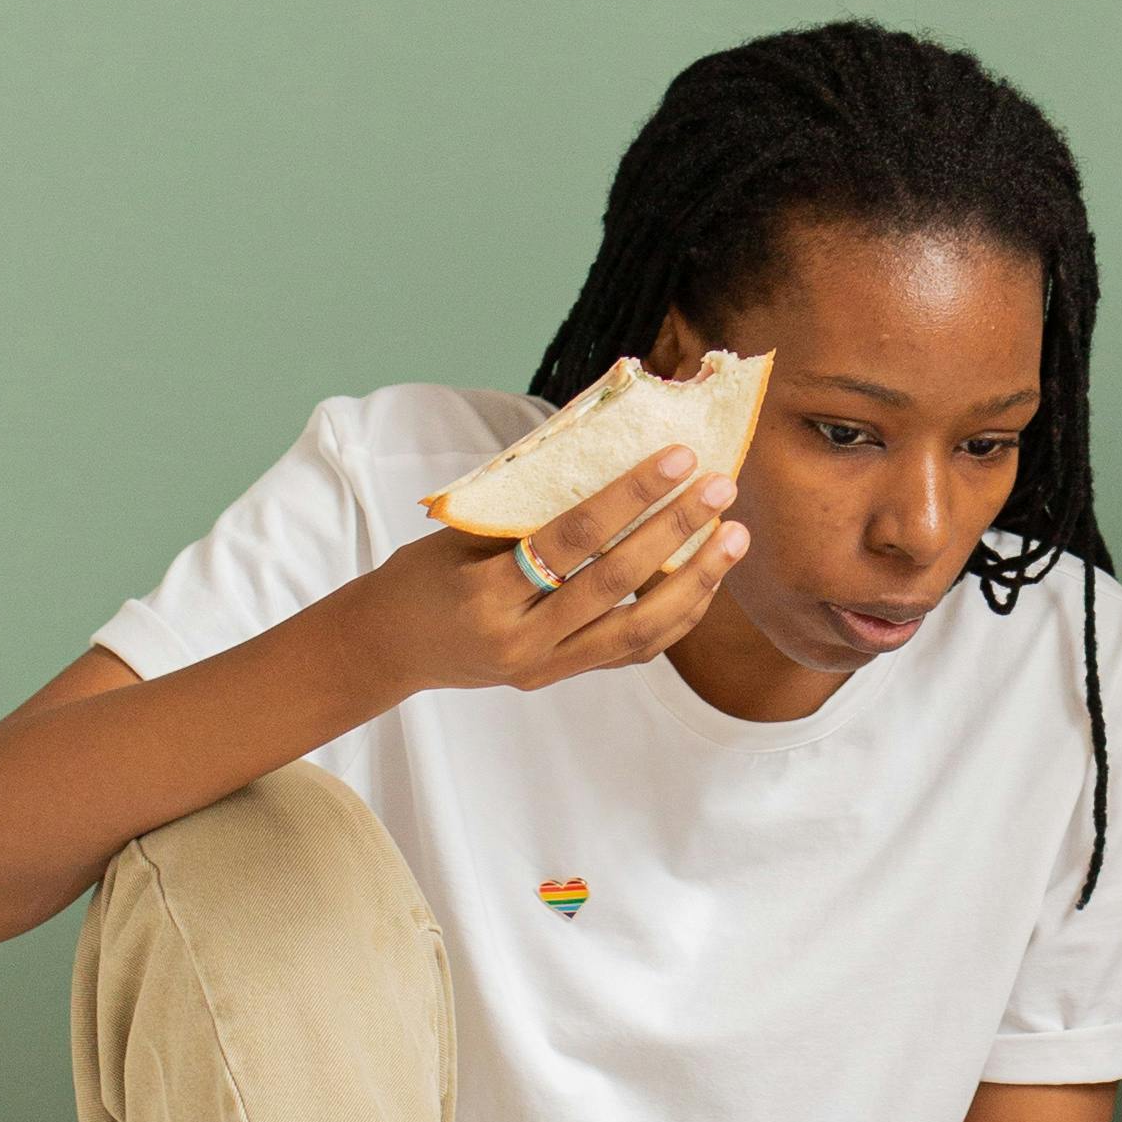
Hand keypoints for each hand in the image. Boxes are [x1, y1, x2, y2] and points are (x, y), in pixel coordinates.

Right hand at [363, 455, 746, 702]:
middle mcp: (519, 640)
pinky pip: (632, 650)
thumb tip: (607, 443)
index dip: (629, 494)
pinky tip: (705, 579)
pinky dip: (674, 615)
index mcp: (486, 593)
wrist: (388, 648)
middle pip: (615, 583)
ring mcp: (544, 667)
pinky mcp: (560, 678)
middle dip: (675, 531)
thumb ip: (530, 504)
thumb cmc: (423, 574)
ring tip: (734, 537)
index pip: (572, 537)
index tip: (677, 456)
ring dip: (695, 581)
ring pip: (638, 630)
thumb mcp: (462, 533)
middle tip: (720, 488)